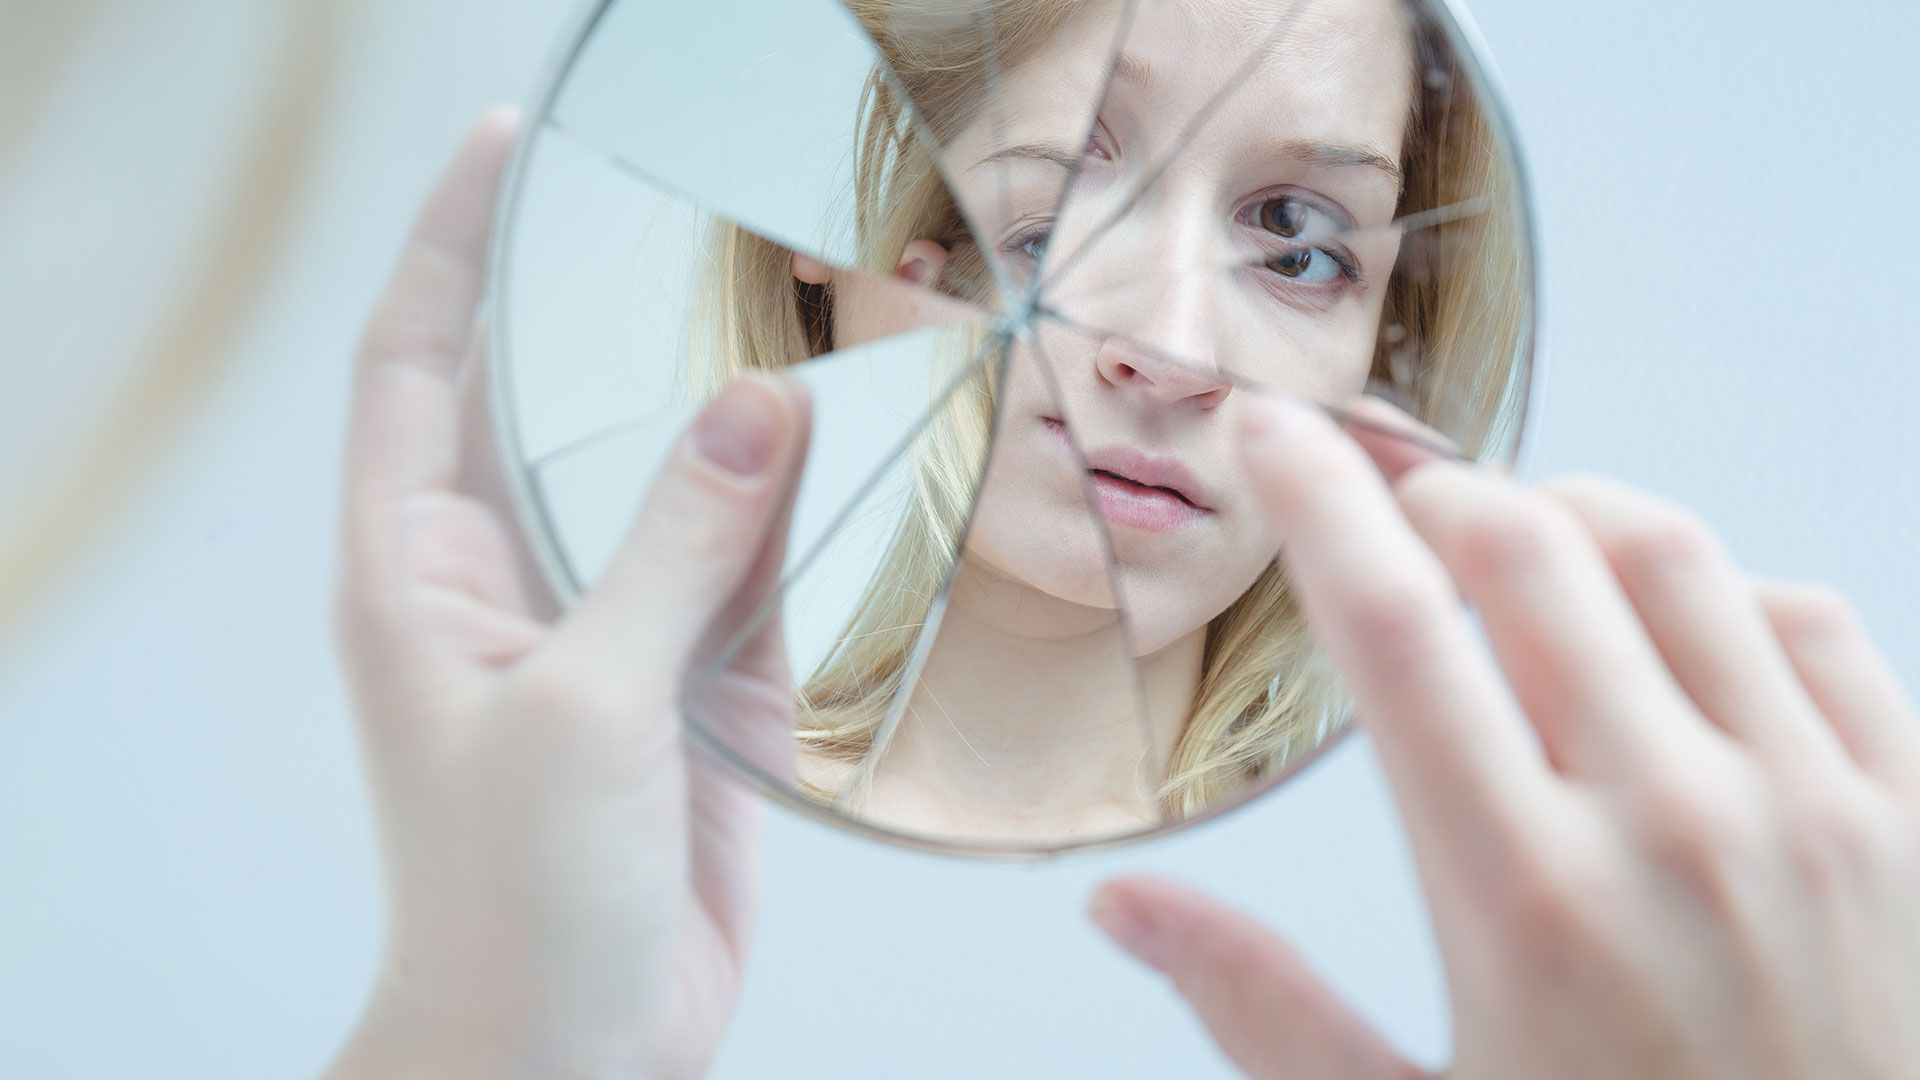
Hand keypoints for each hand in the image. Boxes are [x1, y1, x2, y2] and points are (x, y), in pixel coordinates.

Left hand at [325, 111, 810, 1079]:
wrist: (566, 1051)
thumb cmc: (514, 902)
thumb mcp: (588, 702)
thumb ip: (672, 546)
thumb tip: (756, 406)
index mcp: (419, 573)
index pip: (414, 364)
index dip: (447, 243)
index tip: (507, 144)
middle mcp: (501, 588)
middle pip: (548, 411)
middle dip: (612, 319)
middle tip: (698, 225)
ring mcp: (595, 638)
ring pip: (656, 492)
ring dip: (719, 429)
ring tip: (798, 336)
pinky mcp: (673, 691)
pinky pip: (728, 578)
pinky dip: (778, 532)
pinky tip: (836, 484)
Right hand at [1090, 395, 1919, 1078]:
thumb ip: (1259, 1006)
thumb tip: (1123, 906)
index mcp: (1522, 897)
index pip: (1387, 627)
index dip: (1314, 499)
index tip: (1272, 435)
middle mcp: (1672, 825)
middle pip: (1528, 548)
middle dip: (1434, 489)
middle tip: (1388, 497)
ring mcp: (1811, 811)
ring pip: (1676, 555)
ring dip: (1573, 515)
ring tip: (1519, 541)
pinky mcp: (1913, 822)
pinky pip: (1818, 622)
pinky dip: (1728, 585)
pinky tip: (1674, 626)